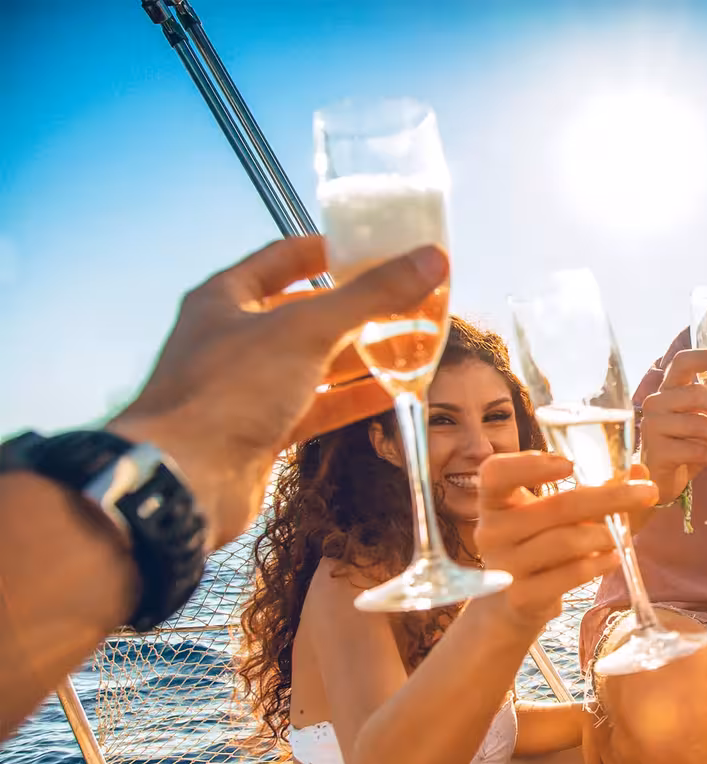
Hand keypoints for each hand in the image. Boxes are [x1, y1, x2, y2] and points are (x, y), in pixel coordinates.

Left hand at [106, 236, 447, 548]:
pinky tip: (392, 391)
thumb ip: (371, 295)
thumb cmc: (225, 394)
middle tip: (405, 300)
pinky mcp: (262, 430)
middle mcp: (234, 339)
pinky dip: (353, 398)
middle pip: (306, 313)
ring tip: (410, 343)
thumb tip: (430, 261)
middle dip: (357, 308)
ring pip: (315, 362)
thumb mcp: (306, 330)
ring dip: (361, 354)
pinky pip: (317, 406)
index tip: (374, 250)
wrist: (186, 480)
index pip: (283, 259)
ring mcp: (248, 388)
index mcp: (226, 299)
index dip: (330, 252)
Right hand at [474, 452, 657, 631]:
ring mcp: (504, 567)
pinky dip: (598, 563)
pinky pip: (569, 574)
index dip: (530, 465)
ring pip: (566, 541)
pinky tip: (612, 558)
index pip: (496, 473)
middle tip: (646, 492)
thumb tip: (638, 469)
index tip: (570, 463)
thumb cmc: (540, 545)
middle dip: (608, 497)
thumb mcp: (557, 515)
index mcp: (495, 501)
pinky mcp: (522, 597)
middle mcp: (491, 531)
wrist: (514, 604)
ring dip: (604, 534)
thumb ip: (595, 489)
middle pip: (555, 506)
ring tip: (620, 535)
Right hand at [638, 349, 706, 502]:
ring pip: (698, 424)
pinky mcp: (657, 452)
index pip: (682, 362)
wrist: (663, 479)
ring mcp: (653, 427)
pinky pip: (694, 450)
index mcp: (669, 389)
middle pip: (696, 394)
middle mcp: (656, 403)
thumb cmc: (686, 443)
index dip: (704, 357)